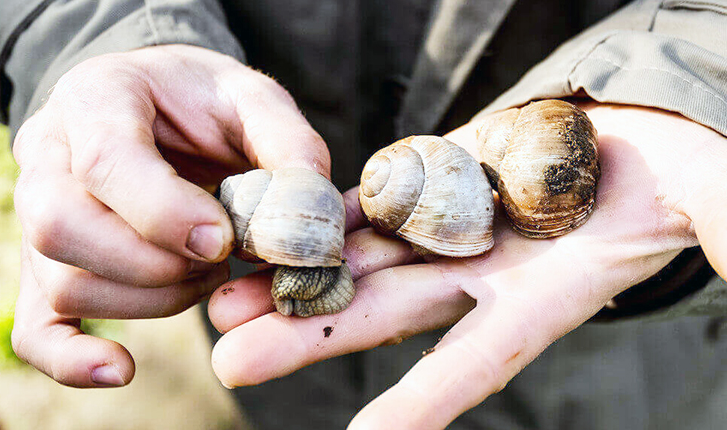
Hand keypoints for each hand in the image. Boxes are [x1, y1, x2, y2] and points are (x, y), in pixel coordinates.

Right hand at [10, 44, 329, 387]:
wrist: (160, 105)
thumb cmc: (204, 101)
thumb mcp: (252, 97)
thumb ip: (286, 143)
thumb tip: (307, 212)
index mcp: (98, 98)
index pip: (106, 162)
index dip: (165, 213)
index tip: (223, 241)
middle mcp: (49, 154)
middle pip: (63, 229)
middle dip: (157, 263)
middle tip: (219, 257)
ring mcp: (38, 213)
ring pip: (64, 283)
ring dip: (150, 298)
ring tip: (204, 271)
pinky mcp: (48, 263)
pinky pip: (36, 327)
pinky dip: (72, 359)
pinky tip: (122, 368)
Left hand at [208, 102, 726, 427]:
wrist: (640, 128)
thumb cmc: (685, 167)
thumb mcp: (712, 197)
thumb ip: (726, 229)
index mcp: (546, 295)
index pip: (479, 359)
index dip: (425, 401)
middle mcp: (486, 274)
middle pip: (387, 313)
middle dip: (311, 334)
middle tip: (229, 360)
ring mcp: (455, 228)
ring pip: (362, 258)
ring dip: (295, 277)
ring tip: (221, 299)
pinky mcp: (437, 181)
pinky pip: (372, 202)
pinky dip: (324, 217)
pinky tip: (271, 227)